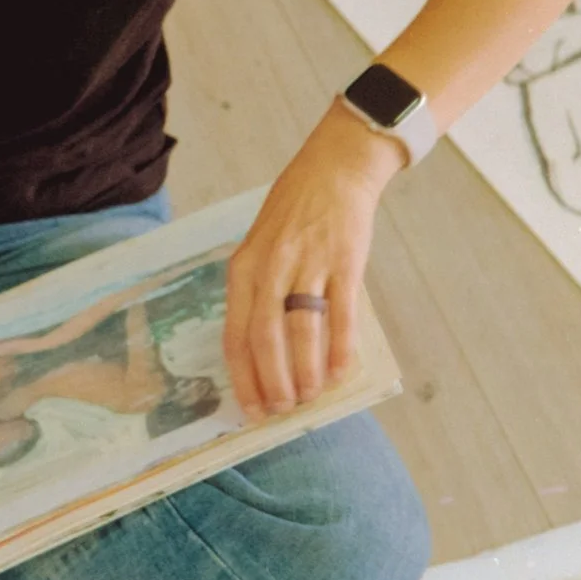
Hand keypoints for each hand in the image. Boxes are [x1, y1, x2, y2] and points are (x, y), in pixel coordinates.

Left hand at [221, 103, 399, 419]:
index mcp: (244, 268)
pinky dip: (339, 349)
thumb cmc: (294, 211)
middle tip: (281, 410)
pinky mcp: (345, 262)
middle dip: (272, 382)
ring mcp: (309, 264)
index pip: (235, 333)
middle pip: (265, 338)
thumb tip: (264, 349)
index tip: (249, 408)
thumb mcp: (260, 246)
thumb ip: (258, 290)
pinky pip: (341, 315)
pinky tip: (338, 373)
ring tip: (308, 398)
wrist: (336, 169)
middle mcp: (271, 268)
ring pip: (302, 331)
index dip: (242, 376)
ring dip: (304, 372)